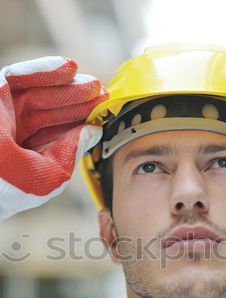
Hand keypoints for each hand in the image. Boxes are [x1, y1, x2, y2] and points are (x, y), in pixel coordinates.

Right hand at [0, 56, 107, 219]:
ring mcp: (5, 113)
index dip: (81, 122)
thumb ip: (72, 151)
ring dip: (67, 85)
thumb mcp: (51, 174)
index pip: (58, 133)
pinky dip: (43, 69)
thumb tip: (94, 132)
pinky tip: (68, 68)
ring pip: (39, 91)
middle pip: (51, 110)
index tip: (102, 114)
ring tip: (92, 83)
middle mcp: (16, 132)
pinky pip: (18, 77)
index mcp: (28, 153)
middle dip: (78, 101)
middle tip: (102, 94)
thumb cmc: (12, 189)